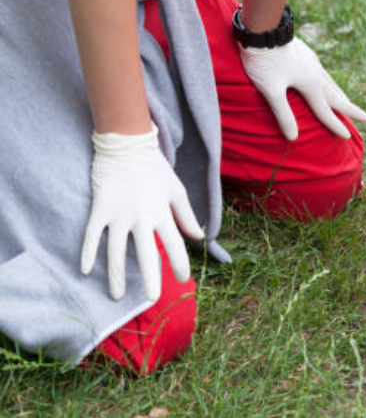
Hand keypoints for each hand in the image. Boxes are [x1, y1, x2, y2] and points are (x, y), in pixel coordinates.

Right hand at [81, 125, 204, 300]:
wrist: (127, 145)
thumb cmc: (154, 168)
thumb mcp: (176, 190)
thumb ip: (186, 215)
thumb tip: (200, 237)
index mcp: (162, 213)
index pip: (175, 244)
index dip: (180, 263)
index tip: (184, 279)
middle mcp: (141, 217)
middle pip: (146, 254)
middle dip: (150, 279)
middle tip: (152, 300)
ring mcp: (118, 215)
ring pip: (116, 251)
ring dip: (116, 275)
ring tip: (116, 295)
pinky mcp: (100, 209)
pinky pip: (92, 236)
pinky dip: (88, 253)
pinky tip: (85, 271)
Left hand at [239, 38, 365, 140]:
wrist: (263, 29)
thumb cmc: (265, 62)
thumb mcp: (272, 91)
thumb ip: (284, 114)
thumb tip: (293, 137)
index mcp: (311, 85)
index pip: (325, 111)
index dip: (335, 125)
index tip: (347, 136)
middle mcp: (316, 74)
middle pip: (336, 96)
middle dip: (350, 108)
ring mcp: (313, 62)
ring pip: (330, 83)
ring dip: (341, 95)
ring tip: (348, 102)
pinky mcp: (306, 54)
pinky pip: (322, 73)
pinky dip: (329, 83)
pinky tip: (324, 80)